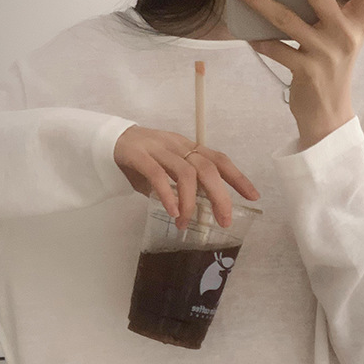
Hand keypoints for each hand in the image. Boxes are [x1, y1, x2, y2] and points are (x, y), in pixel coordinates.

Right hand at [113, 125, 260, 229]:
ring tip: (186, 223)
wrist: (109, 141)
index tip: (254, 196)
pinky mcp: (138, 155)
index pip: (219, 160)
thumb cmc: (142, 160)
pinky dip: (168, 195)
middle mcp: (178, 146)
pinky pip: (157, 175)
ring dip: (190, 202)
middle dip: (220, 195)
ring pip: (185, 173)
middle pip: (207, 168)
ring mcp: (158, 149)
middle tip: (224, 220)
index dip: (238, 177)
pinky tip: (173, 212)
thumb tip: (199, 212)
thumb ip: (182, 186)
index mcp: (188, 148)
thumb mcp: (167, 171)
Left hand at [229, 0, 363, 148]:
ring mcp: (326, 53)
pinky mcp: (306, 72)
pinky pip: (275, 48)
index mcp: (360, 21)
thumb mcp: (339, 36)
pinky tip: (245, 32)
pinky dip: (258, 39)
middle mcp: (346, 34)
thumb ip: (327, 9)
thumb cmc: (330, 67)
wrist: (329, 115)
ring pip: (286, 18)